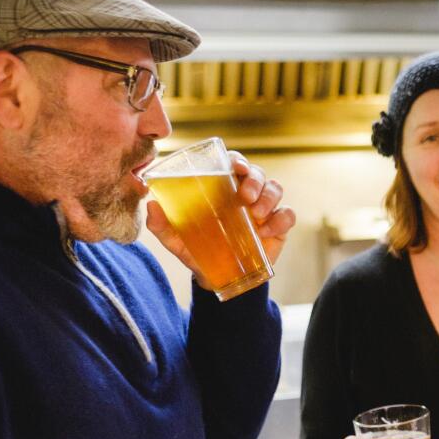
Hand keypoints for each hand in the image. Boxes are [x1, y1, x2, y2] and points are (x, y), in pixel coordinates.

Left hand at [146, 151, 296, 282]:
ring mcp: (264, 209)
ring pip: (275, 188)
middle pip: (257, 173)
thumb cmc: (197, 250)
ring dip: (269, 196)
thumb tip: (151, 205)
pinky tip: (267, 231)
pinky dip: (281, 220)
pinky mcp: (278, 227)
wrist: (217, 279)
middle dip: (254, 179)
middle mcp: (246, 193)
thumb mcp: (176, 239)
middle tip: (245, 195)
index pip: (233, 164)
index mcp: (222, 188)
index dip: (237, 160)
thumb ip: (162, 224)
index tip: (235, 166)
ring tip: (257, 213)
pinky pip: (288, 215)